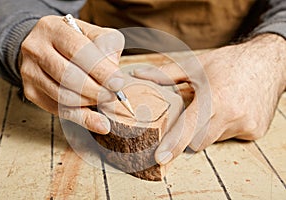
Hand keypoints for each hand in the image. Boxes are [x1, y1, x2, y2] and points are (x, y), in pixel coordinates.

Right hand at [20, 15, 124, 133]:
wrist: (47, 45)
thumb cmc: (76, 41)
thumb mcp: (95, 34)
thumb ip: (107, 47)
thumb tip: (113, 74)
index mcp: (53, 28)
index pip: (78, 51)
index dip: (101, 70)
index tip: (118, 83)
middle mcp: (36, 49)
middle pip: (68, 76)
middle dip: (96, 90)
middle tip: (113, 95)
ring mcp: (30, 71)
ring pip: (63, 96)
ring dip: (90, 103)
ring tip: (105, 99)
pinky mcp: (31, 91)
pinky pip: (58, 109)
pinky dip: (82, 117)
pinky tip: (98, 122)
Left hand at [134, 34, 285, 164]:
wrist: (268, 63)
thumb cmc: (229, 62)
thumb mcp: (196, 64)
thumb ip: (165, 73)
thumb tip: (138, 75)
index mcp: (215, 97)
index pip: (189, 127)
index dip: (174, 143)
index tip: (161, 157)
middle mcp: (232, 115)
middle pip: (199, 140)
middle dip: (190, 133)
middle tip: (192, 114)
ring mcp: (246, 125)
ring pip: (213, 139)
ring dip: (207, 128)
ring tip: (214, 107)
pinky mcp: (255, 131)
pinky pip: (229, 137)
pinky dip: (223, 128)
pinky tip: (229, 110)